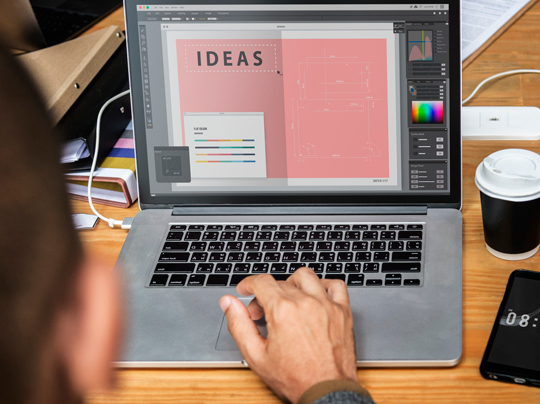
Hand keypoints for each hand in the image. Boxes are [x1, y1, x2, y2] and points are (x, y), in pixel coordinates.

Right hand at [219, 267, 358, 402]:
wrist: (326, 392)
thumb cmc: (294, 378)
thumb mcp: (256, 356)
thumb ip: (239, 325)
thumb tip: (228, 303)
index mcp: (283, 311)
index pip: (261, 282)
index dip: (249, 284)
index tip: (245, 290)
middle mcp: (305, 303)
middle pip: (280, 282)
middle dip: (266, 294)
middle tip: (263, 312)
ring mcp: (326, 305)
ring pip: (305, 276)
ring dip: (292, 284)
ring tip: (287, 301)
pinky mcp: (342, 311)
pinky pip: (335, 285)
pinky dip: (323, 286)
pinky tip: (315, 297)